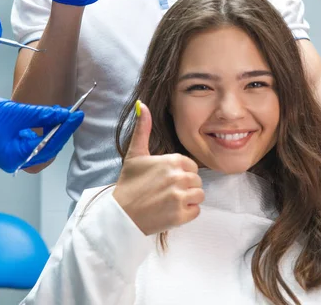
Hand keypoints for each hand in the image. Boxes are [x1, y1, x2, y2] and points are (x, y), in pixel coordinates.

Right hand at [0, 93, 83, 172]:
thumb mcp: (16, 113)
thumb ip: (42, 115)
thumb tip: (65, 115)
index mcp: (17, 157)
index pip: (50, 144)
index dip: (66, 129)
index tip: (78, 115)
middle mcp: (17, 161)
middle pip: (49, 148)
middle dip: (62, 131)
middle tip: (73, 113)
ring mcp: (14, 157)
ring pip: (42, 145)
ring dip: (53, 130)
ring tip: (62, 113)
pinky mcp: (12, 149)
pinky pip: (33, 142)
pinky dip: (43, 131)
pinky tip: (49, 117)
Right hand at [113, 101, 202, 235]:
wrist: (121, 215)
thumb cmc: (129, 185)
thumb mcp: (135, 154)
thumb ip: (142, 128)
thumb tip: (142, 104)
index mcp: (172, 160)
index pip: (191, 165)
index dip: (181, 173)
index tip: (166, 179)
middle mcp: (178, 176)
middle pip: (197, 180)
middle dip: (185, 186)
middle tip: (166, 192)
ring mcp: (180, 196)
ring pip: (199, 195)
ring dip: (187, 199)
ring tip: (169, 201)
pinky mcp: (181, 215)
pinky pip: (196, 211)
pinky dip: (186, 213)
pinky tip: (171, 211)